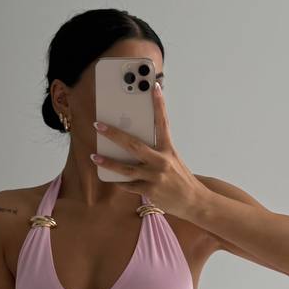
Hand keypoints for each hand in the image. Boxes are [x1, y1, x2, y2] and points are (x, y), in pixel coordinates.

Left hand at [91, 81, 205, 220]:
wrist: (193, 201)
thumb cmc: (180, 178)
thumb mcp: (172, 159)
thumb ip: (156, 150)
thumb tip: (132, 142)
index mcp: (168, 149)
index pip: (163, 123)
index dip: (159, 104)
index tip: (154, 87)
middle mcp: (161, 161)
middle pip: (133, 145)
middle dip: (114, 134)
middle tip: (98, 125)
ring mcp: (155, 177)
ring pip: (126, 168)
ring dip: (108, 162)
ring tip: (94, 157)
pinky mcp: (150, 191)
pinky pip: (128, 185)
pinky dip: (119, 182)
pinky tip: (110, 178)